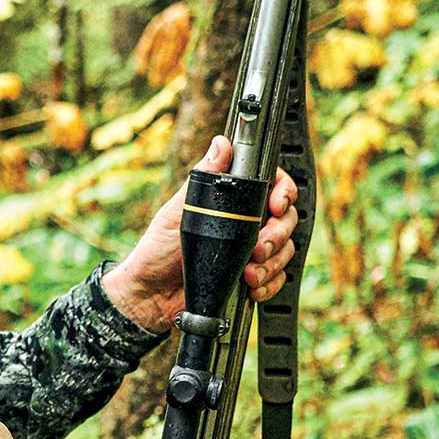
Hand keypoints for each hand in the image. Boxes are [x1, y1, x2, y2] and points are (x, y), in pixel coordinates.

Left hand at [102, 135, 299, 332]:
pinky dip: (269, 284)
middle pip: (286, 220)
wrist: (152, 295)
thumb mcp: (179, 210)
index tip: (277, 205)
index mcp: (232, 201)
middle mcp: (246, 223)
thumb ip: (205, 179)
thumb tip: (221, 144)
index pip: (271, 186)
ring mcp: (251, 250)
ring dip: (272, 263)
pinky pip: (278, 278)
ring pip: (285, 250)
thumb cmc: (158, 250)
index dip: (283, 192)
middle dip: (278, 235)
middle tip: (259, 248)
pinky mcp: (252, 277)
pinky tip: (251, 287)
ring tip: (249, 273)